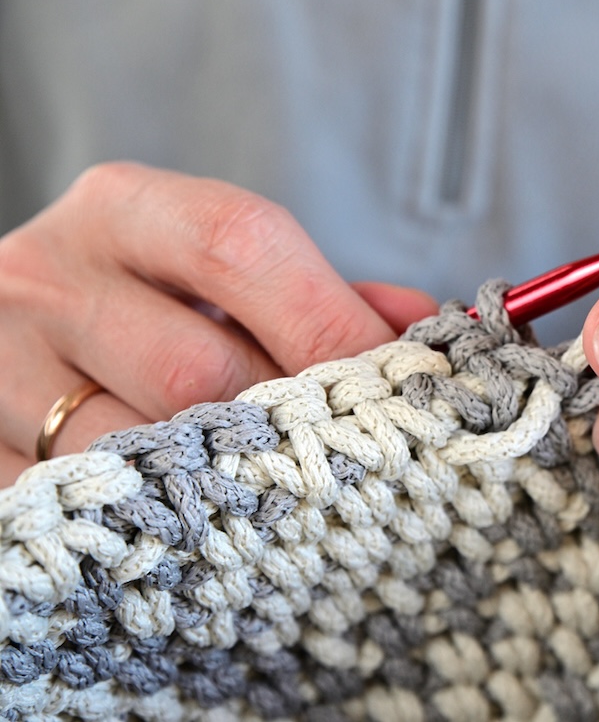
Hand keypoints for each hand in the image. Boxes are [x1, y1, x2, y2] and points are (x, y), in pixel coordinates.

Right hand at [0, 162, 436, 484]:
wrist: (17, 326)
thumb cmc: (151, 301)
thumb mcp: (219, 273)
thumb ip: (320, 295)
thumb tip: (423, 325)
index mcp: (122, 210)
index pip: (239, 245)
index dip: (330, 319)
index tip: (398, 379)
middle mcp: (43, 278)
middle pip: (197, 367)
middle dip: (291, 419)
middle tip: (353, 454)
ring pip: (141, 455)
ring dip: (227, 484)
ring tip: (279, 492)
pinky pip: (82, 509)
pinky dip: (156, 523)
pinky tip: (201, 521)